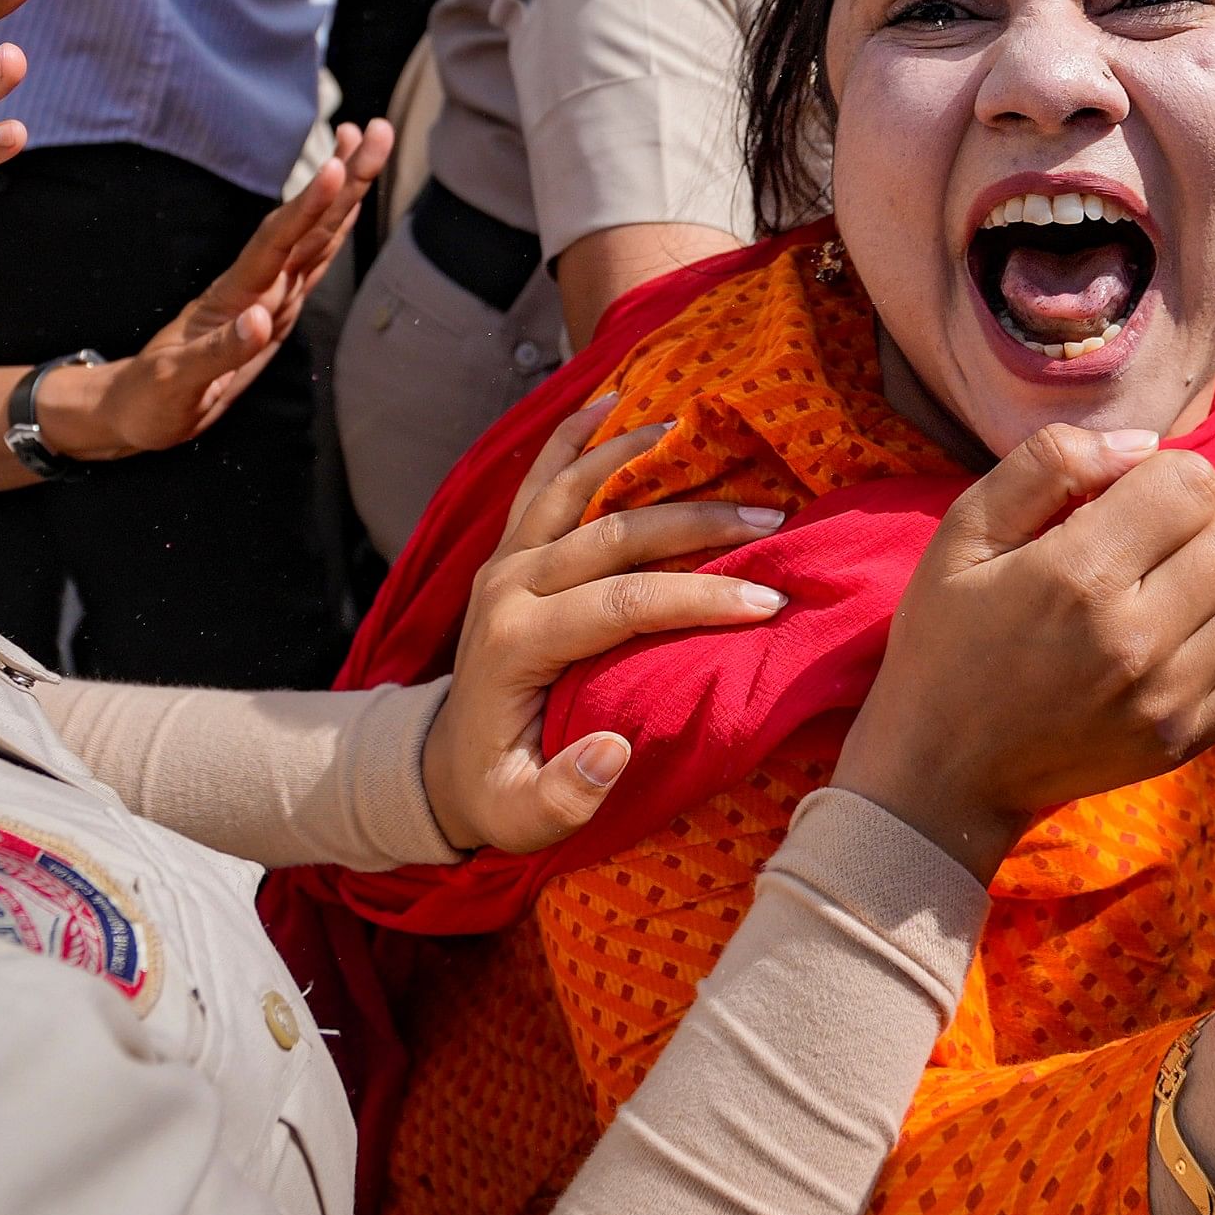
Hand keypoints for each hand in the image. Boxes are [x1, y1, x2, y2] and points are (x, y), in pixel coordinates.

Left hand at [33, 123, 394, 463]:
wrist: (138, 410)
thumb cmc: (153, 399)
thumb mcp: (179, 383)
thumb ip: (221, 352)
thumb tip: (261, 321)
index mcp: (233, 298)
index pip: (278, 242)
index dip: (310, 207)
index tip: (338, 168)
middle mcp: (256, 289)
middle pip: (307, 225)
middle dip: (345, 179)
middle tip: (375, 129)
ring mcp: (266, 298)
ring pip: (314, 236)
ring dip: (343, 193)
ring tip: (365, 143)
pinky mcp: (274, 313)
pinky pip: (310, 265)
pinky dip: (333, 233)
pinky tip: (347, 207)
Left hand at [426, 397, 794, 853]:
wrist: (441, 765)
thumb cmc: (497, 792)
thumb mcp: (522, 818)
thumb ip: (564, 795)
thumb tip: (612, 752)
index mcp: (518, 643)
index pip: (620, 604)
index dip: (697, 598)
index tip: (769, 601)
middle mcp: (509, 586)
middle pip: (612, 534)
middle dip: (697, 522)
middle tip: (773, 517)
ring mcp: (506, 559)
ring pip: (575, 487)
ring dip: (638, 455)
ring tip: (700, 428)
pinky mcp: (509, 548)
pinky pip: (540, 476)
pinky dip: (575, 434)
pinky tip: (613, 397)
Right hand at [832, 426, 1214, 876]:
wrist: (941, 775)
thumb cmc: (946, 642)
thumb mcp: (963, 533)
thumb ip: (1048, 464)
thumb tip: (1143, 443)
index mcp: (1078, 576)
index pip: (1192, 483)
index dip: (1164, 474)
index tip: (1126, 499)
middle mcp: (1136, 638)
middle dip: (1203, 518)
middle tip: (1154, 540)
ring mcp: (1169, 697)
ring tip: (1179, 584)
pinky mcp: (1186, 740)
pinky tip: (1197, 635)